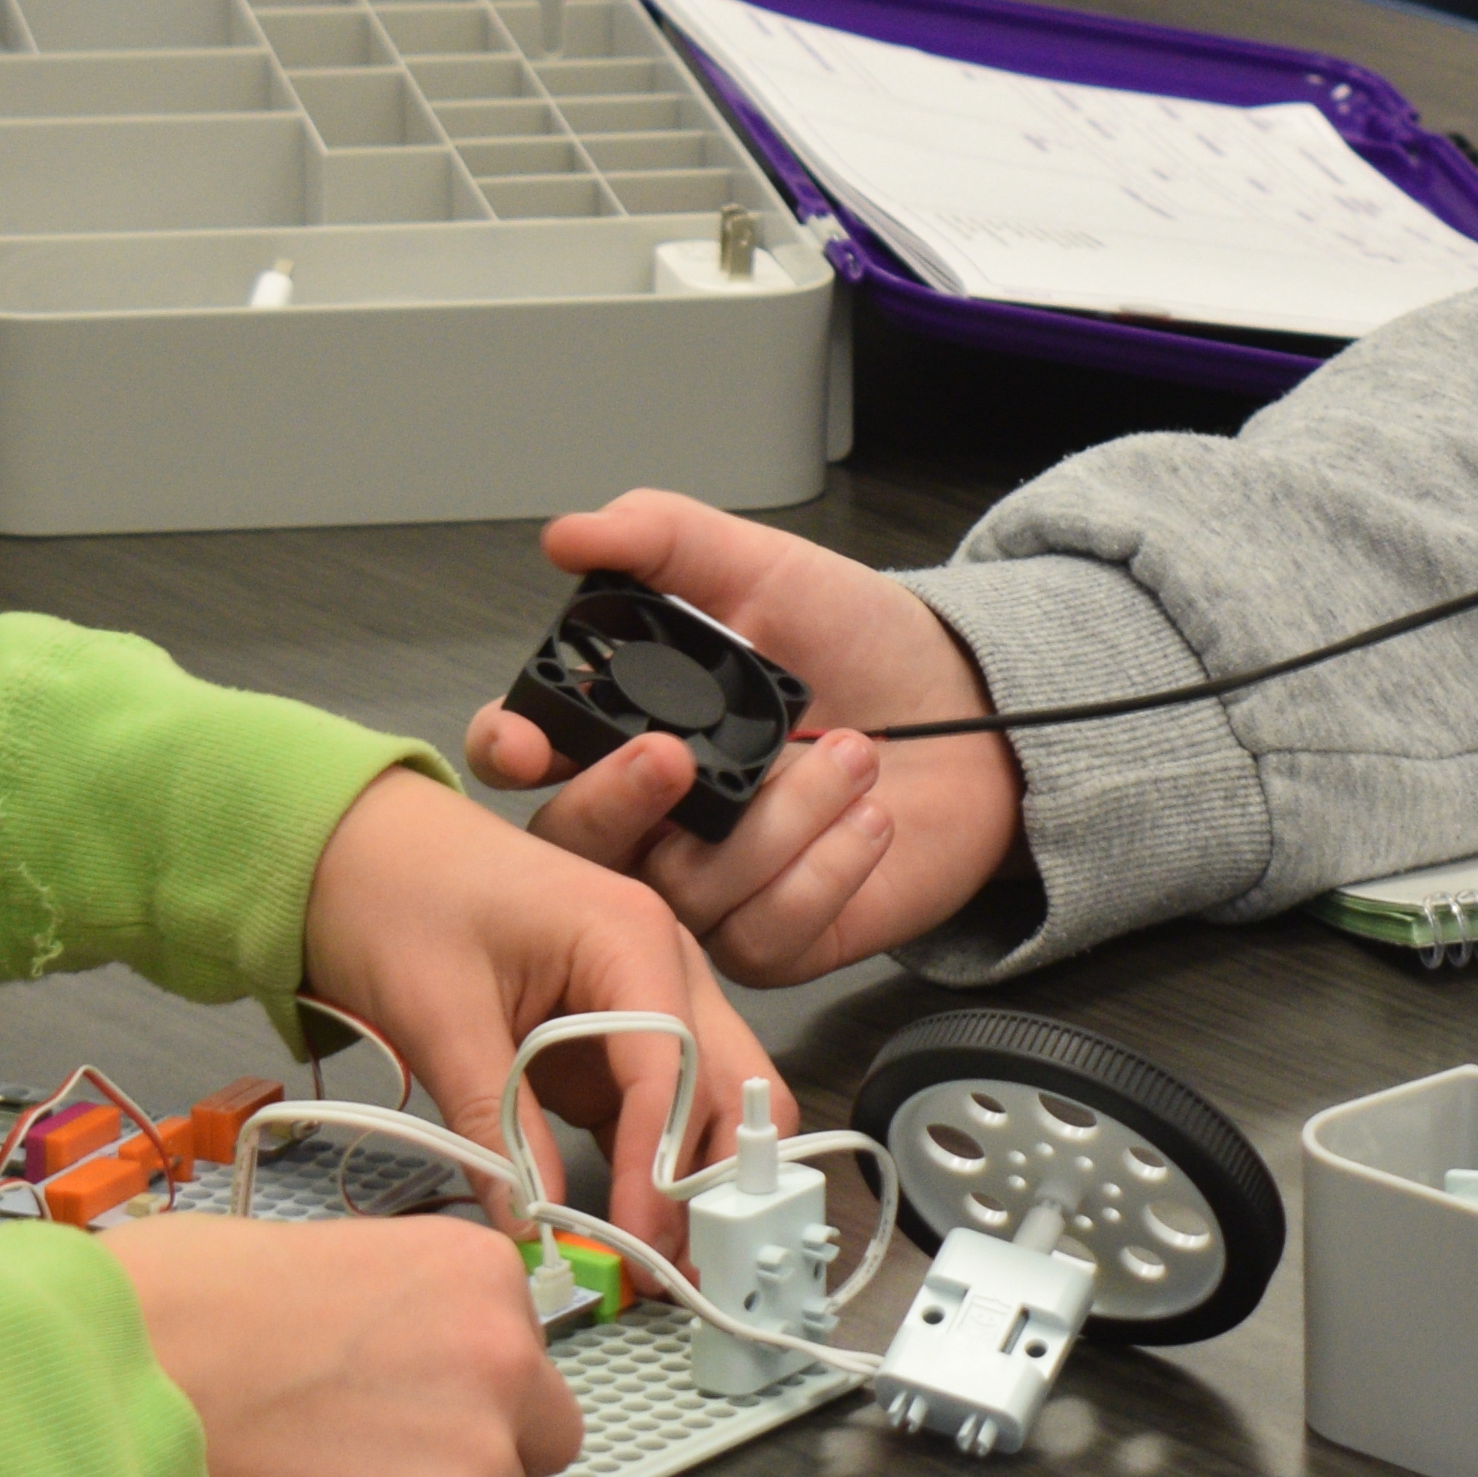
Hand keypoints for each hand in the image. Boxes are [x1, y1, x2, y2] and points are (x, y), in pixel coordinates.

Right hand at [90, 1210, 581, 1476]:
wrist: (127, 1375)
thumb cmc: (184, 1306)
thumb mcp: (327, 1256)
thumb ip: (396, 1309)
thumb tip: (395, 1348)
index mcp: (478, 1272)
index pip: (522, 1352)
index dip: (462, 1384)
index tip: (411, 1399)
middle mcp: (504, 1354)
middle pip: (537, 1434)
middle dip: (477, 1449)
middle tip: (382, 1455)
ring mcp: (479, 1450)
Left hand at [296, 765, 777, 1251]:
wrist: (355, 845)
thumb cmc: (395, 893)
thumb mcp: (439, 1012)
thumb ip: (492, 1119)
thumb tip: (530, 1223)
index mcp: (632, 936)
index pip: (675, 1069)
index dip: (661, 1167)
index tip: (637, 1243)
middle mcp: (662, 966)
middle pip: (731, 1086)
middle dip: (716, 1179)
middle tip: (678, 1266)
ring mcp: (645, 1002)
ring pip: (707, 1105)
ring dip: (690, 1182)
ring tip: (656, 1262)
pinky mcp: (612, 1038)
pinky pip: (653, 1112)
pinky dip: (648, 1169)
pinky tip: (626, 1226)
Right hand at [458, 495, 1023, 986]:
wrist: (970, 712)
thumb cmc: (859, 646)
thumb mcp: (760, 569)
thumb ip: (662, 540)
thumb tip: (571, 535)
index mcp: (627, 726)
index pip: (526, 751)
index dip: (506, 749)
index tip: (525, 740)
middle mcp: (653, 815)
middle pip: (575, 842)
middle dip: (618, 802)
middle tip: (680, 757)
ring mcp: (705, 887)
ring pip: (685, 889)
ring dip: (780, 818)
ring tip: (851, 754)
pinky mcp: (772, 941)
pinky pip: (763, 930)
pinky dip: (826, 867)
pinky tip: (868, 819)